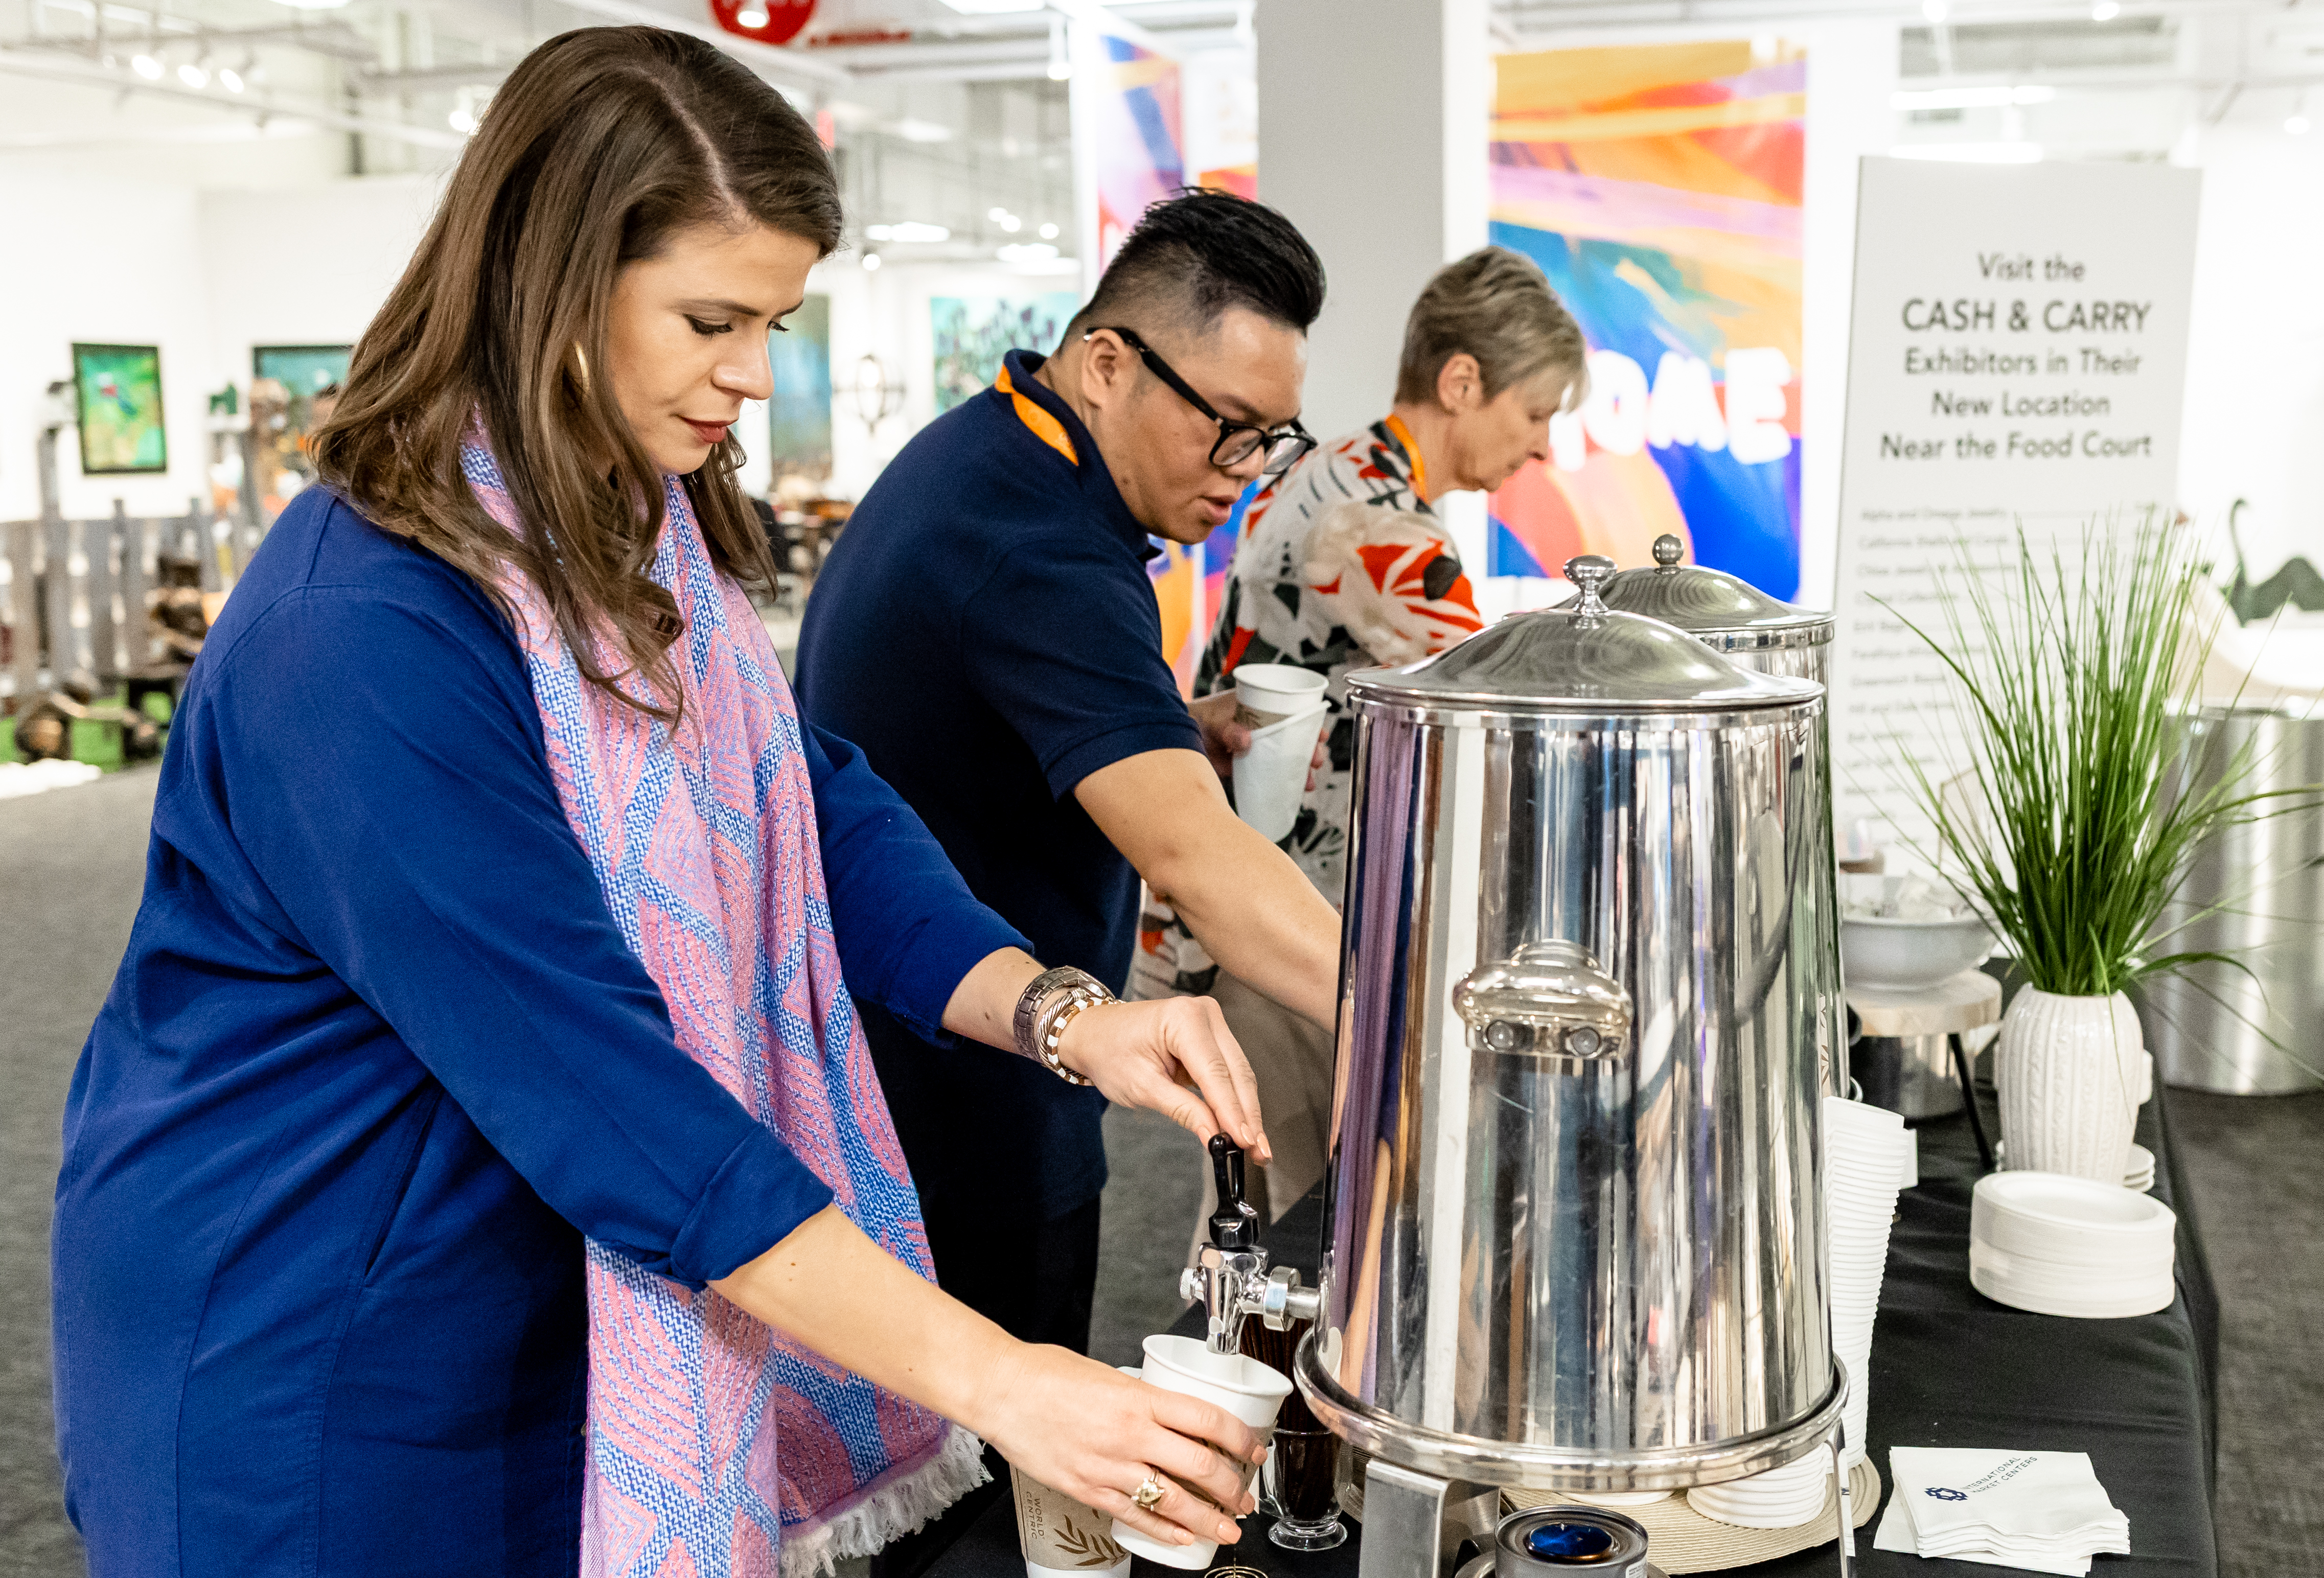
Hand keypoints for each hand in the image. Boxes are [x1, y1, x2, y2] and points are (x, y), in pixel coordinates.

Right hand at [969, 1344, 1262, 1551]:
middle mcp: (1130, 1434)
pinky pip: (1135, 1516)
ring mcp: (1109, 1466)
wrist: (1000, 1391)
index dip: (1240, 1439)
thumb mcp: (1108, 1374)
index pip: (1208, 1420)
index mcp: (1139, 1398)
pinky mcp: (1088, 1488)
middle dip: (1231, 1489)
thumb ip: (1142, 1397)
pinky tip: (1182, 1538)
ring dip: (1208, 1519)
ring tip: (1227, 1529)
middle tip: (1244, 1499)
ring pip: (1174, 1501)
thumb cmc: (1047, 1374)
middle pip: (1200, 1466)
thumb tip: (1170, 1414)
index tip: (1254, 1450)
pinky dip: (1163, 1531)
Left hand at [1055, 995, 1270, 1163]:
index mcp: (1183, 1019)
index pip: (1216, 1073)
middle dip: (1248, 1116)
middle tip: (1260, 1153)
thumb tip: (1214, 1136)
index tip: (1245, 1143)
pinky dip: (1235, 1100)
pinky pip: (1230, 1071)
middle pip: (1236, 1072)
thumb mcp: (1141, 1087)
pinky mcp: (1212, 1035)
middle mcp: (1204, 1013)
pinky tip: (1243, 1127)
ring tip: (1256, 1147)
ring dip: (1247, 1111)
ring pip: (1239, 1073)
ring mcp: (1211, 1022)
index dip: (1233, 1111)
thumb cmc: (1109, 1053)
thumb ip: (1183, 1110)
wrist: (1094, 1032)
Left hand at [1190, 689, 1330, 791]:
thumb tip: (1245, 739)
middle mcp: (1264, 725)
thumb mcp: (1215, 719)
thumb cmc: (1198, 718)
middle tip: (1315, 760)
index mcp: (1261, 706)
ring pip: (1287, 756)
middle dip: (1310, 749)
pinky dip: (1283, 780)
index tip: (1320, 734)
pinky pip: (1271, 772)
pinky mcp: (1249, 764)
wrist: (1178, 737)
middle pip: (1296, 736)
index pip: (1293, 711)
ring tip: (1307, 781)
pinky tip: (1294, 790)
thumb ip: (1229, 729)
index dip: (1310, 722)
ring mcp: (1258, 745)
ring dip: (1300, 768)